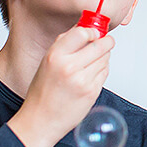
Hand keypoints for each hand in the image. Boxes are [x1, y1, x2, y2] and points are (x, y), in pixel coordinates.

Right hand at [7, 27, 114, 146]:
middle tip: (104, 41)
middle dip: (105, 41)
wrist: (41, 120)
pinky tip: (90, 76)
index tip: (94, 32)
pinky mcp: (92, 91)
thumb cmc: (43, 92)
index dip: (93, 31)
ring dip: (103, 57)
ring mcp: (83, 80)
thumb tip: (85, 27)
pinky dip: (101, 71)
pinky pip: (105, 73)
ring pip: (105, 58)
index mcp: (55, 55)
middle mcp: (69, 67)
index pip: (83, 32)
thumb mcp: (47, 62)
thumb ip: (65, 43)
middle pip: (100, 44)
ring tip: (91, 63)